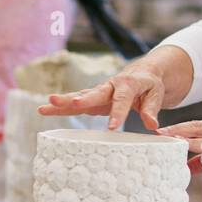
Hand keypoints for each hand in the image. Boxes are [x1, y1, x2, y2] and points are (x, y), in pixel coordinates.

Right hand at [38, 65, 165, 130]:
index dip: (117, 113)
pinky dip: (61, 107)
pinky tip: (44, 110)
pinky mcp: (92, 98)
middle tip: (69, 104)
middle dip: (80, 99)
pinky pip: (75, 103)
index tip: (112, 128)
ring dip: (63, 102)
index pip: (122, 99)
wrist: (143, 73)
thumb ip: (152, 109)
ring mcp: (99, 92)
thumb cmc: (150, 85)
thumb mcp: (156, 95)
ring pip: (79, 97)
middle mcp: (110, 86)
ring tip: (45, 107)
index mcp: (128, 83)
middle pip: (94, 93)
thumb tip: (151, 125)